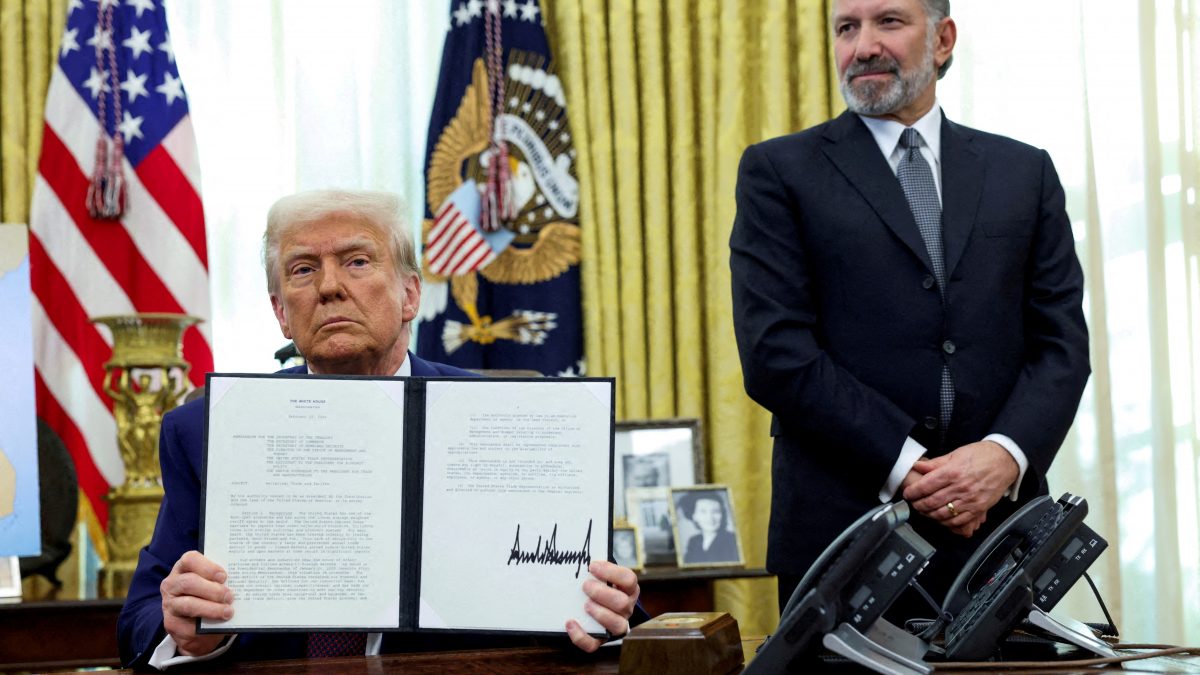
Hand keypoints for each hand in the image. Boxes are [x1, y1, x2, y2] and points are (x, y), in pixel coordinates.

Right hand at [161, 550, 233, 656]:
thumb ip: (222, 582)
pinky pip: (188, 624)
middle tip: (229, 596)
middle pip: (189, 582)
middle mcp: (172, 584)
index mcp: (184, 568)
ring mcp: (169, 604)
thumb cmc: (210, 598)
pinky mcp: (171, 624)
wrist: (198, 628)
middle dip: (212, 590)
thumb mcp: (214, 585)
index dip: (208, 567)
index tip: (223, 576)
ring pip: (188, 604)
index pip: (190, 559)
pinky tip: (219, 624)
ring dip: (211, 608)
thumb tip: (241, 583)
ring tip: (228, 612)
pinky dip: (206, 623)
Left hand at [565, 560, 639, 652]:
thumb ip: (597, 569)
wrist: (598, 607)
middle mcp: (626, 608)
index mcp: (628, 589)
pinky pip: (593, 644)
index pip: (629, 579)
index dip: (611, 572)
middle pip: (623, 603)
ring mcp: (616, 625)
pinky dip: (580, 635)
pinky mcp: (601, 639)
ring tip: (585, 605)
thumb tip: (580, 557)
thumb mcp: (603, 576)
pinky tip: (570, 623)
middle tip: (586, 586)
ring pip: (617, 625)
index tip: (592, 566)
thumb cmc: (600, 586)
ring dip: (600, 614)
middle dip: (603, 594)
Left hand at [902, 440, 1017, 534]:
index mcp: (952, 472)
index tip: (907, 494)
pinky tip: (940, 518)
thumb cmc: (981, 455)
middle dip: (918, 505)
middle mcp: (960, 487)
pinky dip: (946, 522)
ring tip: (924, 511)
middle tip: (913, 504)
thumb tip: (918, 466)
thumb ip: (935, 463)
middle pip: (932, 501)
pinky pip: (959, 520)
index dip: (912, 492)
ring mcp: (970, 500)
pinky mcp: (978, 508)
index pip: (925, 485)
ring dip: (929, 515)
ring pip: (943, 513)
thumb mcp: (955, 454)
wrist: (1005, 460)